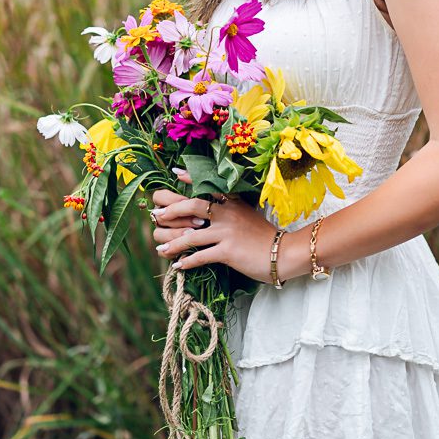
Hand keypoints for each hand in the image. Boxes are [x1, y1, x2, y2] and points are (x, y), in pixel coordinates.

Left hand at [151, 171, 276, 283]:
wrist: (282, 253)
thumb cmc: (263, 236)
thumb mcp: (247, 215)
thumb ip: (230, 210)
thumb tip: (207, 214)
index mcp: (232, 202)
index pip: (209, 185)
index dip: (192, 178)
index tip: (176, 172)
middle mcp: (227, 213)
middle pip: (192, 205)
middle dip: (171, 209)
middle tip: (156, 215)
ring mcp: (227, 231)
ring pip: (190, 235)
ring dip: (172, 243)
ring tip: (160, 248)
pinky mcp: (228, 251)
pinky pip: (200, 256)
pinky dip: (186, 261)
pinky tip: (177, 266)